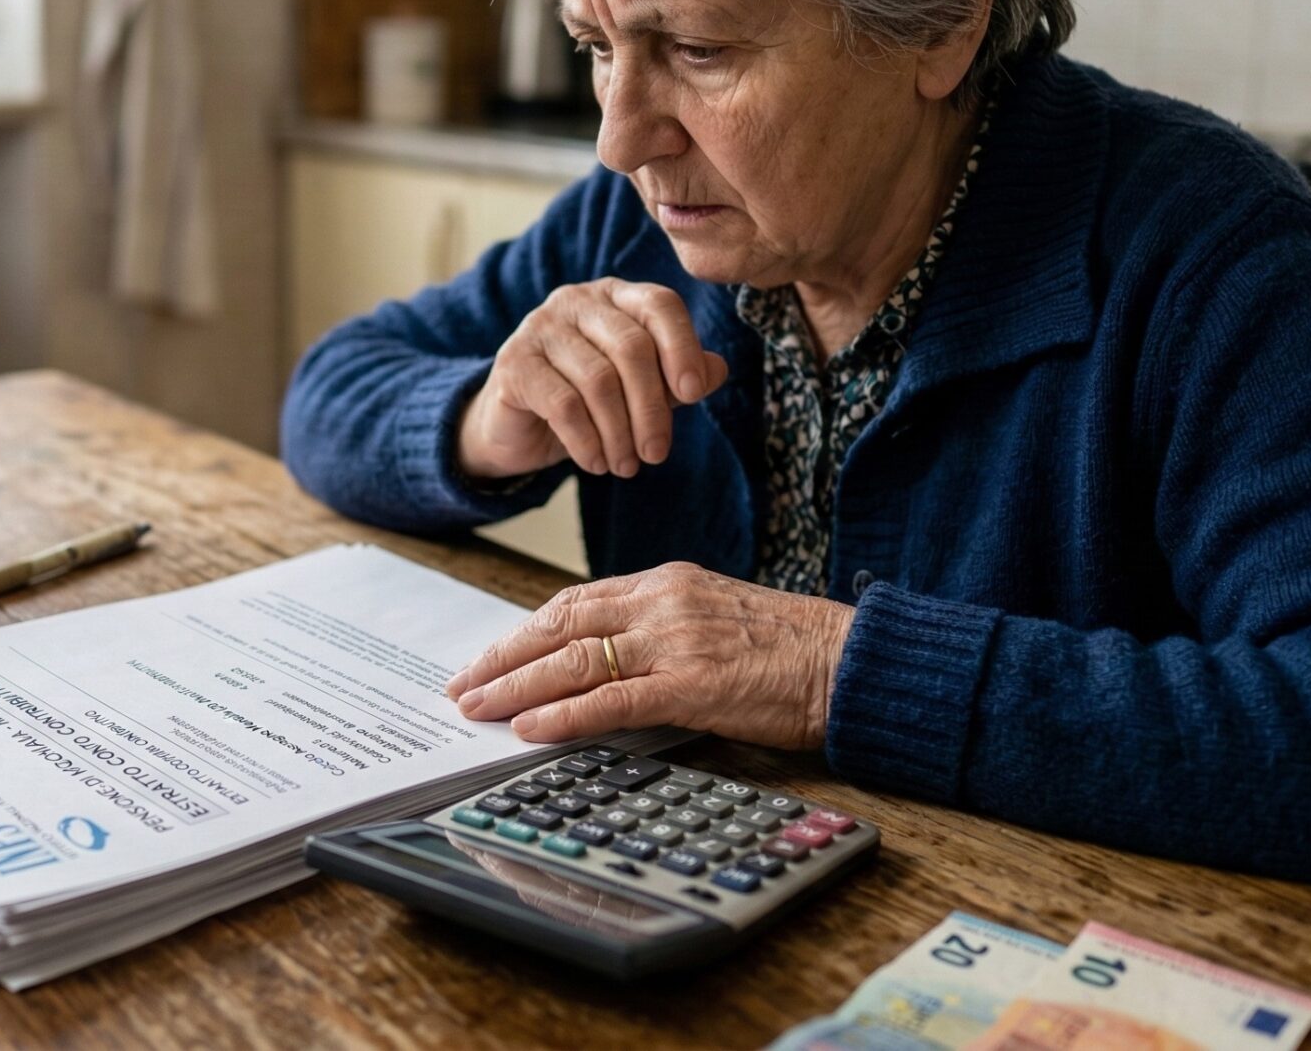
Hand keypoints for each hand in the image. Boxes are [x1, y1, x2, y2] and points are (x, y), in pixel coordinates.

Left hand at [444, 563, 853, 748]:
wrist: (850, 660)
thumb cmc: (791, 649)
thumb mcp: (715, 620)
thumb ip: (661, 632)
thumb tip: (605, 665)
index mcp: (666, 583)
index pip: (574, 602)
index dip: (524, 632)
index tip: (489, 657)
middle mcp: (663, 603)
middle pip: (559, 624)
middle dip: (503, 657)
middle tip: (460, 686)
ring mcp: (676, 641)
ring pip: (574, 659)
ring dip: (516, 686)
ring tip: (476, 709)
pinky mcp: (694, 683)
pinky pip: (613, 699)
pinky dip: (565, 713)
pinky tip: (531, 728)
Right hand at [458, 280, 728, 480]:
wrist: (518, 425)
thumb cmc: (588, 401)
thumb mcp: (641, 389)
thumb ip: (679, 377)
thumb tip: (717, 370)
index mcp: (616, 296)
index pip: (659, 305)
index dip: (682, 347)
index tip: (693, 395)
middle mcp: (576, 301)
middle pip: (631, 347)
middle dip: (651, 409)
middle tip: (656, 454)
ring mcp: (540, 328)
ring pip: (598, 380)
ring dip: (619, 433)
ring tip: (626, 466)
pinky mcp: (514, 363)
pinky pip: (563, 405)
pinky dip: (587, 441)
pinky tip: (596, 463)